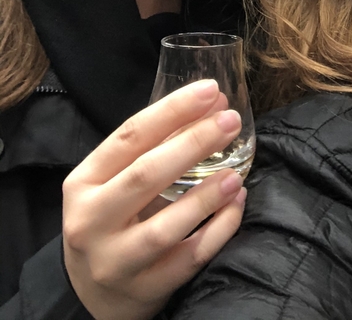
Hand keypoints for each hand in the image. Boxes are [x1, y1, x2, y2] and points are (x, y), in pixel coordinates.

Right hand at [63, 80, 246, 319]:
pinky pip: (187, 260)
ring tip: (235, 175)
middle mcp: (91, 221)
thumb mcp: (116, 181)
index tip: (210, 90)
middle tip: (230, 121)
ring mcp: (114, 261)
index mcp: (84, 182)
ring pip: (163, 228)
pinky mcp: (142, 290)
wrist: (89, 293)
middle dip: (193, 144)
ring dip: (205, 197)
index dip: (172, 110)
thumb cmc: (112, 219)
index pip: (129, 136)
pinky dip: (217, 232)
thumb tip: (214, 105)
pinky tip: (235, 206)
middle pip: (145, 175)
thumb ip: (158, 145)